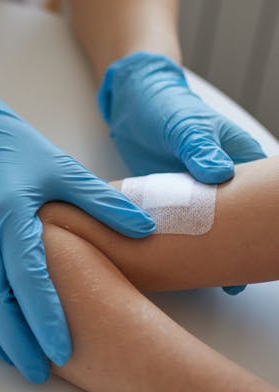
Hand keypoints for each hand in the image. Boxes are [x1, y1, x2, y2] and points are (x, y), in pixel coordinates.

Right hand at [0, 53, 155, 382]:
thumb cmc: (17, 151)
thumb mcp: (62, 170)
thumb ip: (102, 203)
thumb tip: (145, 232)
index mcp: (7, 214)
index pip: (26, 279)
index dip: (43, 319)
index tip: (61, 352)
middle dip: (14, 342)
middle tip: (36, 373)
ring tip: (11, 356)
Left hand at [98, 52, 265, 294]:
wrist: (134, 104)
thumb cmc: (168, 108)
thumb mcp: (186, 126)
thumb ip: (200, 149)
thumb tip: (219, 175)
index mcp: (238, 163)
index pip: (259, 201)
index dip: (260, 229)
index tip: (262, 258)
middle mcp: (220, 183)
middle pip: (234, 223)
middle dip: (232, 252)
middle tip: (231, 283)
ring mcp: (193, 195)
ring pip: (203, 230)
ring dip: (200, 253)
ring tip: (201, 281)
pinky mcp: (167, 201)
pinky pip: (173, 227)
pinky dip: (171, 244)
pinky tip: (167, 265)